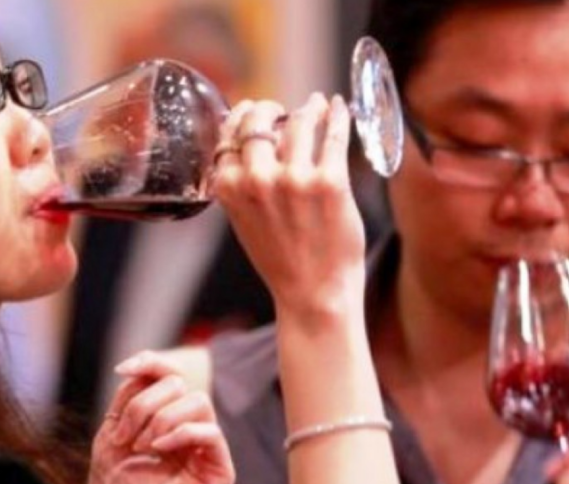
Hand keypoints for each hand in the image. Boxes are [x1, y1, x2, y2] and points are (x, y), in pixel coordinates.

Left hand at [88, 351, 233, 483]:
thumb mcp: (113, 436)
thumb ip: (128, 400)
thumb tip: (139, 368)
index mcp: (165, 416)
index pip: (169, 375)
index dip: (151, 362)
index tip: (122, 368)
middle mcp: (189, 427)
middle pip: (180, 385)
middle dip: (146, 405)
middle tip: (126, 436)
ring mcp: (206, 448)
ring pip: (198, 402)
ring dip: (162, 419)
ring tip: (144, 446)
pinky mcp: (220, 470)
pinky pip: (211, 432)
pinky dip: (183, 433)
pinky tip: (161, 448)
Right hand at [212, 94, 365, 315]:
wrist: (314, 295)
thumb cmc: (283, 262)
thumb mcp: (244, 221)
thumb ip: (243, 184)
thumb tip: (258, 144)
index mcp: (230, 187)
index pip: (230, 134)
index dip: (243, 117)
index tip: (255, 112)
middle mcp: (258, 178)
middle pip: (260, 119)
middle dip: (271, 108)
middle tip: (284, 109)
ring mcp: (295, 178)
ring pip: (299, 122)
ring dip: (309, 107)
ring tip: (316, 104)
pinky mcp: (331, 182)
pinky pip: (334, 135)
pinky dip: (337, 116)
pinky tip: (338, 108)